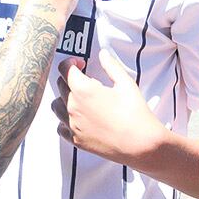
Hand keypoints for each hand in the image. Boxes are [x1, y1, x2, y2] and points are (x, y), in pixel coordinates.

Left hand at [51, 49, 166, 165]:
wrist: (142, 145)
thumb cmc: (135, 113)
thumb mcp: (125, 83)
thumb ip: (111, 66)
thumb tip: (102, 54)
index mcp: (82, 90)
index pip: (64, 69)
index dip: (71, 62)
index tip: (80, 64)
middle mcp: (72, 107)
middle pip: (60, 85)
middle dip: (70, 79)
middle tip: (86, 81)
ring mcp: (72, 125)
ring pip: (56, 106)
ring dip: (64, 98)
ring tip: (80, 99)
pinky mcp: (76, 140)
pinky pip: (61, 127)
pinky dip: (65, 120)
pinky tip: (78, 118)